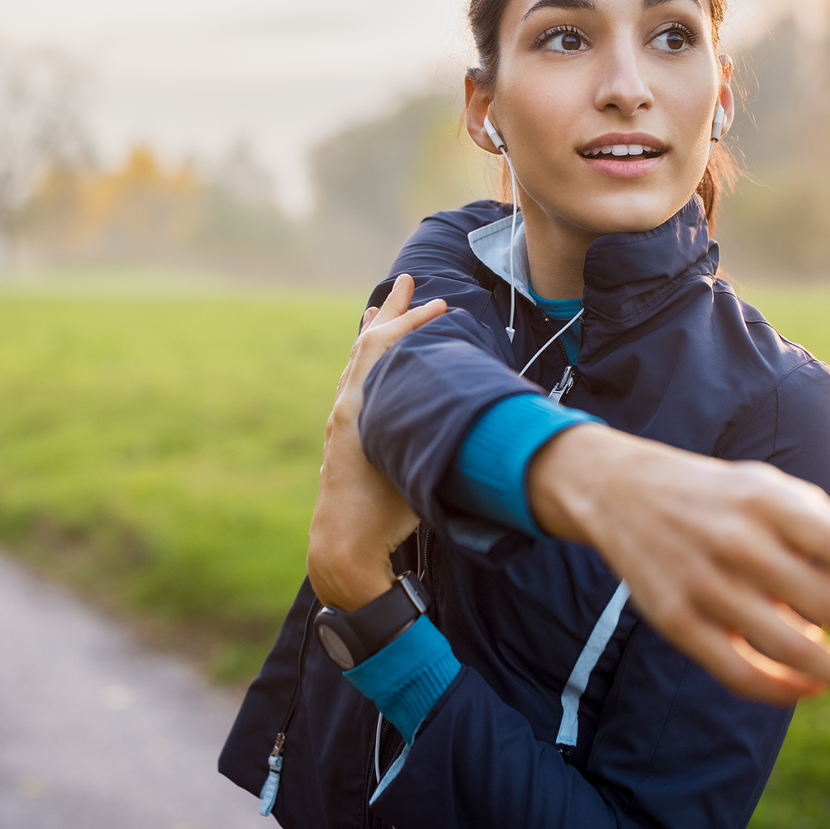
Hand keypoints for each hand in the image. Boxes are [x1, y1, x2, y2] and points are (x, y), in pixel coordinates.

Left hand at [307, 275, 446, 610]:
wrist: (342, 547)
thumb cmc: (385, 513)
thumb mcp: (418, 466)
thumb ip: (443, 435)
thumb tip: (488, 414)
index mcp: (360, 406)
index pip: (385, 346)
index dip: (413, 321)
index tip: (441, 305)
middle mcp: (346, 406)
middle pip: (367, 343)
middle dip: (392, 311)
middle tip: (406, 281)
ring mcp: (341, 421)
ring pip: (357, 362)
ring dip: (375, 333)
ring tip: (380, 309)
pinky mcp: (343, 437)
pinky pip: (355, 382)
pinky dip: (367, 361)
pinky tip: (372, 363)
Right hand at [530, 426, 829, 704]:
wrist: (620, 491)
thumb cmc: (721, 496)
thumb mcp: (778, 495)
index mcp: (771, 502)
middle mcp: (739, 541)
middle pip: (827, 605)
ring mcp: (704, 583)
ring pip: (788, 648)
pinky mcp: (676, 620)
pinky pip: (739, 672)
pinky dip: (783, 688)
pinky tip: (812, 687)